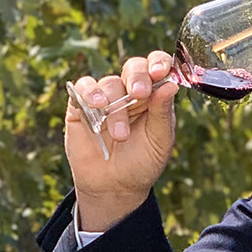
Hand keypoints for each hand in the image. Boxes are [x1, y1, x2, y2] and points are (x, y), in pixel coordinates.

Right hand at [64, 51, 178, 230]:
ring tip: (120, 135)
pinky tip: (96, 105)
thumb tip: (171, 85)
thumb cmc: (142, 162)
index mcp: (153, 95)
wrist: (114, 188)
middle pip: (133, 68)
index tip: (160, 71)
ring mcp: (105, 98)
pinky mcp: (81, 106)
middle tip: (140, 94)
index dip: (158, 62)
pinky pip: (82, 88)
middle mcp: (129, 91)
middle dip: (137, 78)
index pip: (156, 67)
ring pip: (109, 84)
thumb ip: (163, 112)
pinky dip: (89, 92)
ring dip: (115, 107)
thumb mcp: (159, 140)